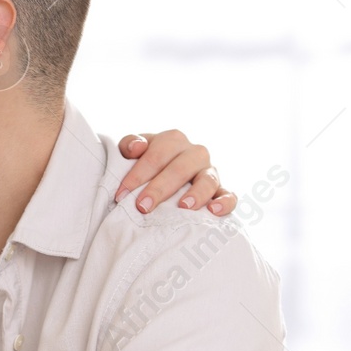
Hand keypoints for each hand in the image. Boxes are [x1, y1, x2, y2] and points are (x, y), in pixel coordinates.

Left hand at [114, 130, 235, 214]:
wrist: (163, 173)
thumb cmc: (145, 163)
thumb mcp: (133, 150)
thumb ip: (129, 144)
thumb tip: (136, 147)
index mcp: (173, 140)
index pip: (156, 155)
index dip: (137, 174)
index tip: (121, 194)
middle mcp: (195, 153)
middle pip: (179, 168)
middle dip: (160, 188)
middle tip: (143, 207)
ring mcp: (210, 171)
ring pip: (207, 180)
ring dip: (196, 194)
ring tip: (183, 207)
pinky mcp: (220, 190)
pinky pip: (229, 195)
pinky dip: (225, 202)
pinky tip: (214, 211)